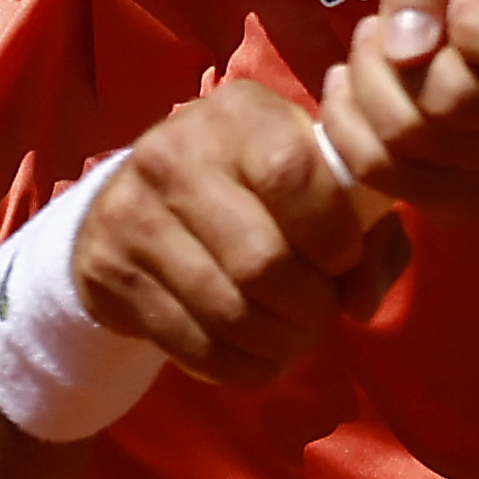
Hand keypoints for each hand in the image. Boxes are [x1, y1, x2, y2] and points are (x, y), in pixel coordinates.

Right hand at [73, 81, 408, 386]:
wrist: (140, 200)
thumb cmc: (254, 185)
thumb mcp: (313, 177)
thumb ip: (367, 227)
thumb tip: (363, 298)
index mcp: (240, 113)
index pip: (293, 172)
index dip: (334, 234)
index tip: (347, 262)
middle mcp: (176, 153)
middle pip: (262, 260)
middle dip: (312, 307)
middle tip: (324, 313)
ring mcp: (134, 212)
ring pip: (229, 312)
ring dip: (281, 343)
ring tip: (295, 336)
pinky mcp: (110, 271)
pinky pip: (194, 346)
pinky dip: (242, 365)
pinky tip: (257, 351)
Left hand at [315, 0, 478, 218]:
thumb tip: (405, 46)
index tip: (462, 2)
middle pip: (452, 101)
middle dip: (391, 52)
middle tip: (385, 25)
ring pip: (410, 142)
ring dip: (366, 84)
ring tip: (374, 52)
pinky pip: (387, 180)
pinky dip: (350, 130)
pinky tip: (356, 93)